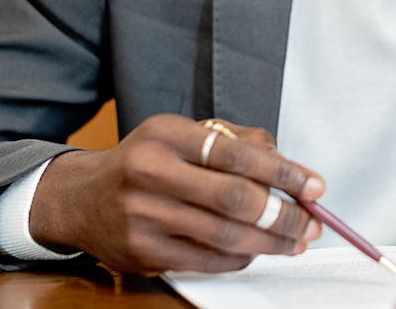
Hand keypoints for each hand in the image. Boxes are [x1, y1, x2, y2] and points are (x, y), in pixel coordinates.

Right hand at [29, 114, 324, 274]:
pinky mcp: (142, 252)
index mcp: (166, 135)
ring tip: (295, 240)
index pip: (236, 153)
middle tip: (311, 221)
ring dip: (269, 242)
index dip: (282, 172)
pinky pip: (206, 261)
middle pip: (233, 199)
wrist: (82, 198)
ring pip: (223, 236)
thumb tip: (286, 162)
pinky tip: (257, 250)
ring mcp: (144, 216)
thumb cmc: (145, 161)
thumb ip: (235, 139)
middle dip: (282, 214)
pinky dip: (240, 258)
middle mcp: (151, 173)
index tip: (314, 185)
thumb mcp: (183, 134)